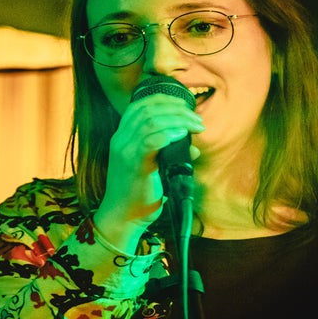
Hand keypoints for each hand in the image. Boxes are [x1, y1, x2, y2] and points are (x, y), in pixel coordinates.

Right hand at [93, 92, 202, 249]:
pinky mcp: (134, 164)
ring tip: (195, 127)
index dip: (164, 100)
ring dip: (178, 120)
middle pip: (147, 109)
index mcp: (122, 136)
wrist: (123, 218)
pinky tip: (182, 136)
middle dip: (177, 109)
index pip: (139, 105)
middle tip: (196, 120)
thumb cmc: (139, 194)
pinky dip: (168, 134)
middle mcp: (121, 139)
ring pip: (151, 121)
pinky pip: (150, 141)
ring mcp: (125, 151)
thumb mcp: (153, 169)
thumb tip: (194, 150)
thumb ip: (169, 155)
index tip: (185, 106)